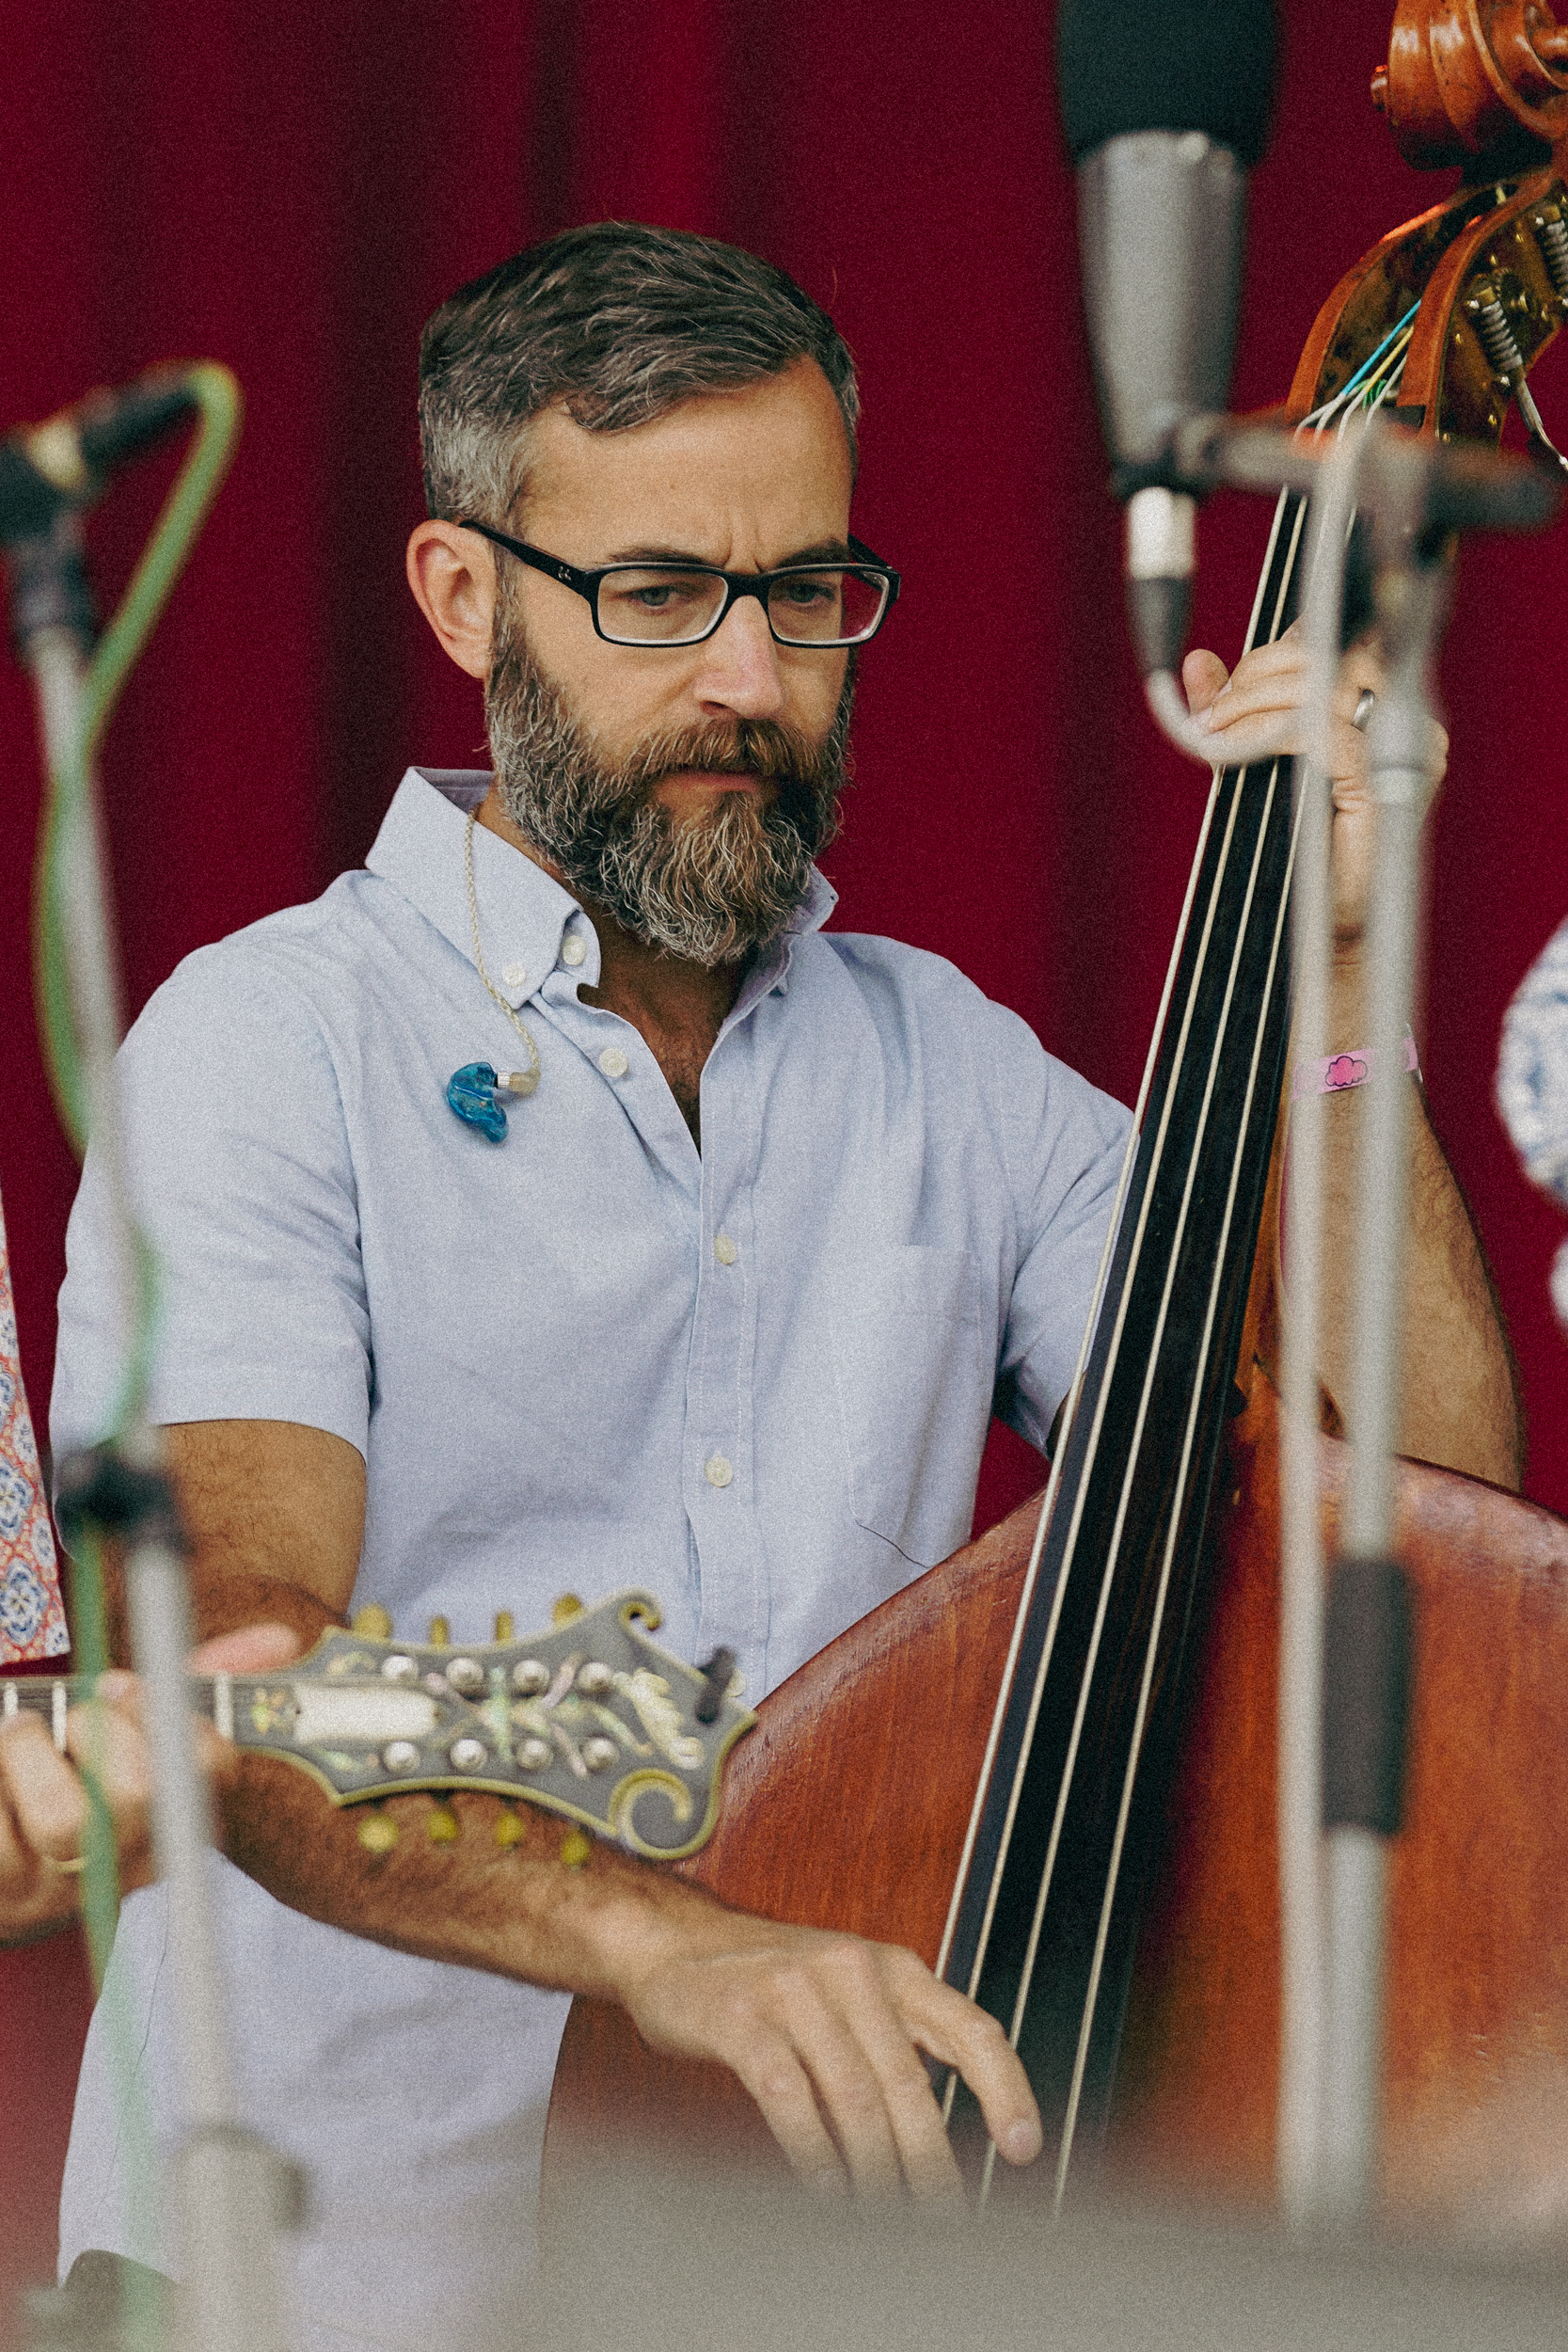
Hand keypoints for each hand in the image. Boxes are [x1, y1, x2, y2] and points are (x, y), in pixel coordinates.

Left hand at [0, 1622, 300, 1943]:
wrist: (5, 1851)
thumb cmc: (75, 1771)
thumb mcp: (133, 1724)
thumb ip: (196, 1678)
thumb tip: (281, 1639)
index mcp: (175, 1814)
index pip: (211, 1771)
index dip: (174, 1722)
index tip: (127, 1686)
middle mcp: (132, 1859)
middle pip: (140, 1793)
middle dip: (100, 1729)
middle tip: (73, 1713)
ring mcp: (69, 1885)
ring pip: (66, 1819)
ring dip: (33, 1753)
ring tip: (23, 1733)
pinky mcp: (8, 1894)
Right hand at [611, 1900, 1040, 2204]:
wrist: (676, 1942)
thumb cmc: (772, 1979)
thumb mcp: (850, 1989)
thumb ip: (897, 2040)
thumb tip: (942, 2133)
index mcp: (893, 1967)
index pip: (970, 2027)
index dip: (1006, 2090)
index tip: (1023, 2149)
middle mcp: (852, 1970)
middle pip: (909, 2082)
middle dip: (930, 2161)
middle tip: (942, 2216)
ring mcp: (795, 1991)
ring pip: (854, 2097)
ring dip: (874, 2170)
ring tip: (885, 2215)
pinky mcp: (742, 2018)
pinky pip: (790, 2098)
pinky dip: (814, 2153)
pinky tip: (828, 2190)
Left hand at [1181, 626, 1447, 946]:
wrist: (1319, 925)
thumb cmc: (1294, 851)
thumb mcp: (1250, 765)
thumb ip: (1233, 711)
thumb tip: (1197, 661)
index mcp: (1376, 705)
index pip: (1327, 647)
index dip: (1269, 657)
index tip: (1222, 692)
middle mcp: (1399, 719)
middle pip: (1326, 659)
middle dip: (1254, 678)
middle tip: (1212, 715)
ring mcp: (1401, 749)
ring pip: (1324, 688)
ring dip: (1255, 703)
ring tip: (1216, 734)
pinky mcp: (1386, 781)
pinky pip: (1325, 735)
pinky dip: (1272, 735)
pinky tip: (1242, 750)